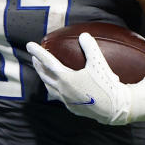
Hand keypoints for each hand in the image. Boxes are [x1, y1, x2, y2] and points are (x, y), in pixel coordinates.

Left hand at [26, 32, 144, 125]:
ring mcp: (66, 100)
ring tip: (43, 72)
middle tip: (34, 57)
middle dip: (38, 65)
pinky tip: (59, 88)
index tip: (29, 45)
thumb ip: (90, 48)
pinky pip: (58, 96)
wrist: (115, 109)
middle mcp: (62, 90)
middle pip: (45, 75)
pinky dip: (54, 89)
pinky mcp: (72, 107)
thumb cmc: (106, 85)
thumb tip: (84, 35)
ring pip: (49, 87)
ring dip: (44, 78)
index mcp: (66, 78)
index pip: (47, 62)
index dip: (38, 52)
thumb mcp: (99, 64)